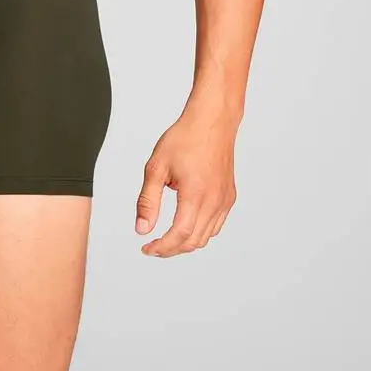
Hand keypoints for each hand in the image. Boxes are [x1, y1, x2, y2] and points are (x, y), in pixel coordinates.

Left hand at [135, 111, 236, 255]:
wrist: (212, 121)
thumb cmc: (184, 138)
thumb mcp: (156, 166)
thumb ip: (148, 200)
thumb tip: (142, 229)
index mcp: (196, 194)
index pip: (180, 235)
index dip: (162, 248)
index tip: (147, 249)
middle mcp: (214, 201)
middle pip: (193, 241)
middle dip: (171, 249)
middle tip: (152, 246)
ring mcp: (224, 200)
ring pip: (206, 236)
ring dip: (186, 243)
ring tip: (166, 238)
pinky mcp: (229, 197)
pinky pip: (216, 225)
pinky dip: (200, 232)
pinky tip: (186, 224)